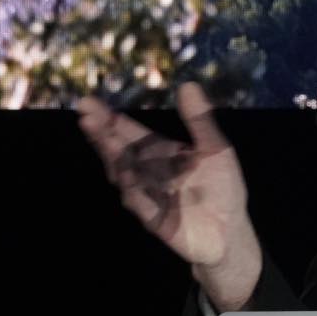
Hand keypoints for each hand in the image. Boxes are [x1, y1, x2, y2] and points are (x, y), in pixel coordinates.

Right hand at [77, 82, 261, 310]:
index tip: (89, 104)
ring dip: (115, 160)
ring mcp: (148, 196)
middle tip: (87, 116)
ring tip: (106, 140)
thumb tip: (189, 85)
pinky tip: (127, 178)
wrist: (229, 230)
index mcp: (161, 152)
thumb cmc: (222, 186)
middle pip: (120, 151)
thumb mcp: (216, 149)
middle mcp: (149, 172)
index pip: (130, 133)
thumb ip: (200, 120)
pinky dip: (134, 193)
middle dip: (104, 134)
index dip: (110, 120)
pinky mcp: (156, 219)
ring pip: (125, 176)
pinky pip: (141, 204)